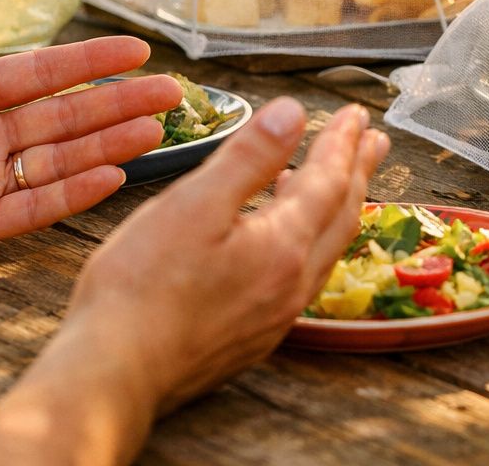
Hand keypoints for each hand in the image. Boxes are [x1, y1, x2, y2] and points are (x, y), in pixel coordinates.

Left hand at [0, 0, 181, 268]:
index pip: (44, 73)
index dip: (90, 61)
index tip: (137, 50)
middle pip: (67, 116)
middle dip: (120, 103)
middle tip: (172, 92)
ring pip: (62, 159)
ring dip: (110, 145)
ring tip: (157, 130)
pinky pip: (33, 207)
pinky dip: (73, 193)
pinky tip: (113, 176)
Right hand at [62, 97, 387, 412]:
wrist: (112, 375)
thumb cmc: (141, 289)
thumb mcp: (194, 204)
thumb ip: (249, 156)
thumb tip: (292, 112)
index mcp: (283, 247)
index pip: (328, 182)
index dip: (342, 143)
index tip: (357, 115)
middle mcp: (292, 285)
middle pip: (341, 216)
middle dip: (357, 172)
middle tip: (375, 141)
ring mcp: (275, 316)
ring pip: (324, 250)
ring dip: (337, 208)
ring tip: (336, 180)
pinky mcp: (252, 337)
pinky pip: (301, 277)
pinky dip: (308, 242)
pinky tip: (284, 238)